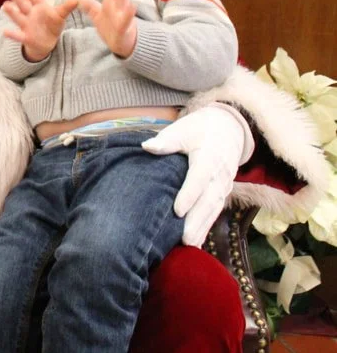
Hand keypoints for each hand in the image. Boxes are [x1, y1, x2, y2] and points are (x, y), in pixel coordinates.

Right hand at [0, 0, 78, 61]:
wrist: (47, 42)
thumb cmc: (52, 24)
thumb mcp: (60, 15)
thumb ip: (67, 7)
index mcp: (39, 6)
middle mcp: (30, 13)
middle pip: (23, 3)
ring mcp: (26, 24)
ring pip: (18, 17)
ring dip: (12, 12)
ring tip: (6, 5)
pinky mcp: (25, 37)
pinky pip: (18, 35)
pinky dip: (12, 34)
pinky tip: (5, 31)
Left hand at [77, 0, 137, 57]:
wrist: (121, 45)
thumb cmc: (111, 28)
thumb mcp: (98, 16)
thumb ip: (89, 6)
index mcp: (112, 3)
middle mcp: (118, 6)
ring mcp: (122, 15)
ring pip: (123, 0)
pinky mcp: (124, 27)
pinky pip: (127, 19)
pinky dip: (129, 13)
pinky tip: (132, 6)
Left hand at [142, 104, 252, 246]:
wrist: (228, 129)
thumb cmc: (200, 129)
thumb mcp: (183, 129)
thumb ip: (166, 140)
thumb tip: (147, 146)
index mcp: (209, 157)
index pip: (200, 178)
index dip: (189, 195)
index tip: (177, 210)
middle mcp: (220, 174)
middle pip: (209, 200)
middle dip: (197, 220)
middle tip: (185, 239)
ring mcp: (224, 185)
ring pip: (214, 209)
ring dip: (202, 228)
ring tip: (190, 245)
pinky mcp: (223, 192)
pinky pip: (215, 211)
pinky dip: (206, 226)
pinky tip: (196, 243)